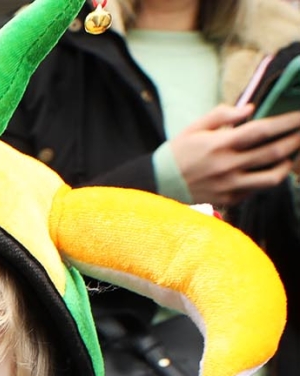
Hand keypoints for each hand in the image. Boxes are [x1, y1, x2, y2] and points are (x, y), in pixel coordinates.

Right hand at [166, 105, 299, 207]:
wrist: (157, 184)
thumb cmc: (178, 152)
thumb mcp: (195, 127)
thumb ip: (223, 114)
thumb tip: (250, 108)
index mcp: (221, 144)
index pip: (263, 130)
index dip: (287, 122)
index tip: (299, 116)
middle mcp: (228, 166)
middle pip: (274, 152)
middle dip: (295, 140)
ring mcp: (229, 186)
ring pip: (272, 177)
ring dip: (287, 164)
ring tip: (291, 155)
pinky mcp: (228, 200)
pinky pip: (256, 190)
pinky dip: (266, 179)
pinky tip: (269, 170)